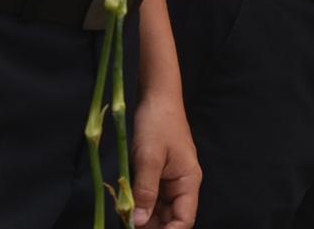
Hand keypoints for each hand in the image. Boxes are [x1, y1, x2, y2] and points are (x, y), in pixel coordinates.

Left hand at [130, 88, 200, 228]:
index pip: (184, 220)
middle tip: (128, 224)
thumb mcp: (148, 157)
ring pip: (160, 210)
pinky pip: (152, 197)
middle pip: (171, 218)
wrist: (156, 96)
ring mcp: (170, 180)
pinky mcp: (159, 174)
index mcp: (188, 181)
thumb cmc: (157, 122)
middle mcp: (182, 184)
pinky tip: (126, 205)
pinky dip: (140, 204)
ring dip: (143, 217)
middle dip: (152, 226)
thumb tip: (138, 222)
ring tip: (125, 217)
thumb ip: (145, 191)